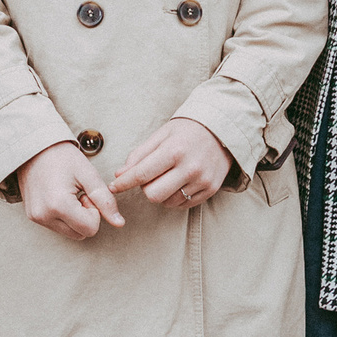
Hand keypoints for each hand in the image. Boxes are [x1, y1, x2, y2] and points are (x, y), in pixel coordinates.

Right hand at [15, 140, 125, 239]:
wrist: (33, 146)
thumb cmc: (61, 156)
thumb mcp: (88, 174)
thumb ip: (105, 200)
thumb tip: (119, 223)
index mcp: (59, 205)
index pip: (91, 228)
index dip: (95, 211)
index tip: (86, 193)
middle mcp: (44, 216)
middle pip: (81, 234)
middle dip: (85, 216)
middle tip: (79, 193)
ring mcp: (36, 218)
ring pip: (70, 233)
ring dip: (75, 218)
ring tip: (69, 194)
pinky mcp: (32, 217)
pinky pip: (58, 226)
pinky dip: (64, 216)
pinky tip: (60, 197)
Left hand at [108, 117, 236, 210]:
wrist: (222, 131)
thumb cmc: (187, 131)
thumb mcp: (161, 135)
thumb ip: (139, 155)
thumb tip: (119, 174)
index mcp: (174, 150)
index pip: (142, 174)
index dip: (124, 183)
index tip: (113, 187)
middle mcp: (189, 168)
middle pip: (153, 195)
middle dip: (145, 188)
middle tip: (149, 176)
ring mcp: (201, 181)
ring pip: (167, 202)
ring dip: (161, 193)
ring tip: (167, 177)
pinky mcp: (210, 190)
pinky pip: (183, 205)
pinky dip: (175, 197)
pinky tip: (178, 182)